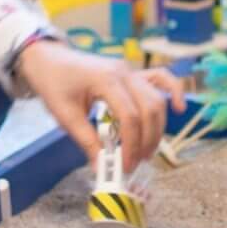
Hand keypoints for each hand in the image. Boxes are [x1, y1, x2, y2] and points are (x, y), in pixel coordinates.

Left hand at [15, 38, 185, 174]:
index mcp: (106, 80)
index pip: (129, 116)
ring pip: (157, 99)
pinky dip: (173, 91)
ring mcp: (130, 70)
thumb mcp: (65, 116)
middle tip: (135, 162)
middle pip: (149, 109)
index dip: (131, 144)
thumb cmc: (53, 84)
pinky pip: (160, 78)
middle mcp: (124, 72)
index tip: (125, 165)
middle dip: (146, 140)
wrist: (48, 59)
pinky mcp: (132, 73)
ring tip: (146, 151)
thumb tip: (102, 168)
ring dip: (156, 128)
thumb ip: (87, 141)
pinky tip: (178, 108)